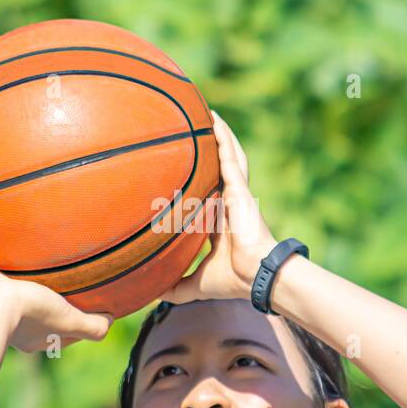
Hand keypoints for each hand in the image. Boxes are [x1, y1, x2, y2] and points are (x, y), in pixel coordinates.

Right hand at [0, 266, 112, 352]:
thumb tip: (111, 321)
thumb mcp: (70, 319)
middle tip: (28, 289)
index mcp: (28, 333)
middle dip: (19, 304)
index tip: (67, 309)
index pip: (47, 330)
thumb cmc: (31, 311)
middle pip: (13, 314)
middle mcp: (3, 323)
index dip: (59, 322)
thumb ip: (93, 326)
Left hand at [160, 109, 277, 303]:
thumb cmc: (233, 280)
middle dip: (210, 149)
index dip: (197, 181)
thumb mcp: (196, 283)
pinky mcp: (239, 188)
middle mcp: (228, 202)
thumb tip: (151, 294)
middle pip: (217, 169)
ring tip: (206, 113)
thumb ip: (175, 286)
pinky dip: (223, 137)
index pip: (207, 194)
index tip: (183, 169)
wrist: (254, 276)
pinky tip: (214, 119)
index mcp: (219, 220)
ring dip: (218, 135)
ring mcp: (235, 193)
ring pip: (226, 156)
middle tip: (195, 129)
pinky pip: (229, 157)